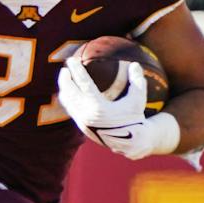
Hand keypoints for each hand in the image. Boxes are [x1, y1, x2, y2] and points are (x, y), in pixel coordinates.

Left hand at [58, 57, 177, 159]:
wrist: (130, 142)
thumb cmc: (134, 117)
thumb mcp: (139, 99)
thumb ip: (137, 81)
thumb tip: (135, 64)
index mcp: (99, 108)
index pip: (83, 84)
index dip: (76, 70)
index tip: (72, 60)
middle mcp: (88, 115)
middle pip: (69, 92)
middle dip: (64, 78)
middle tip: (65, 67)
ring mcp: (83, 121)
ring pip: (68, 102)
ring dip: (65, 88)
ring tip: (65, 77)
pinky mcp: (82, 126)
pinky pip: (71, 109)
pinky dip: (68, 98)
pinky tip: (70, 91)